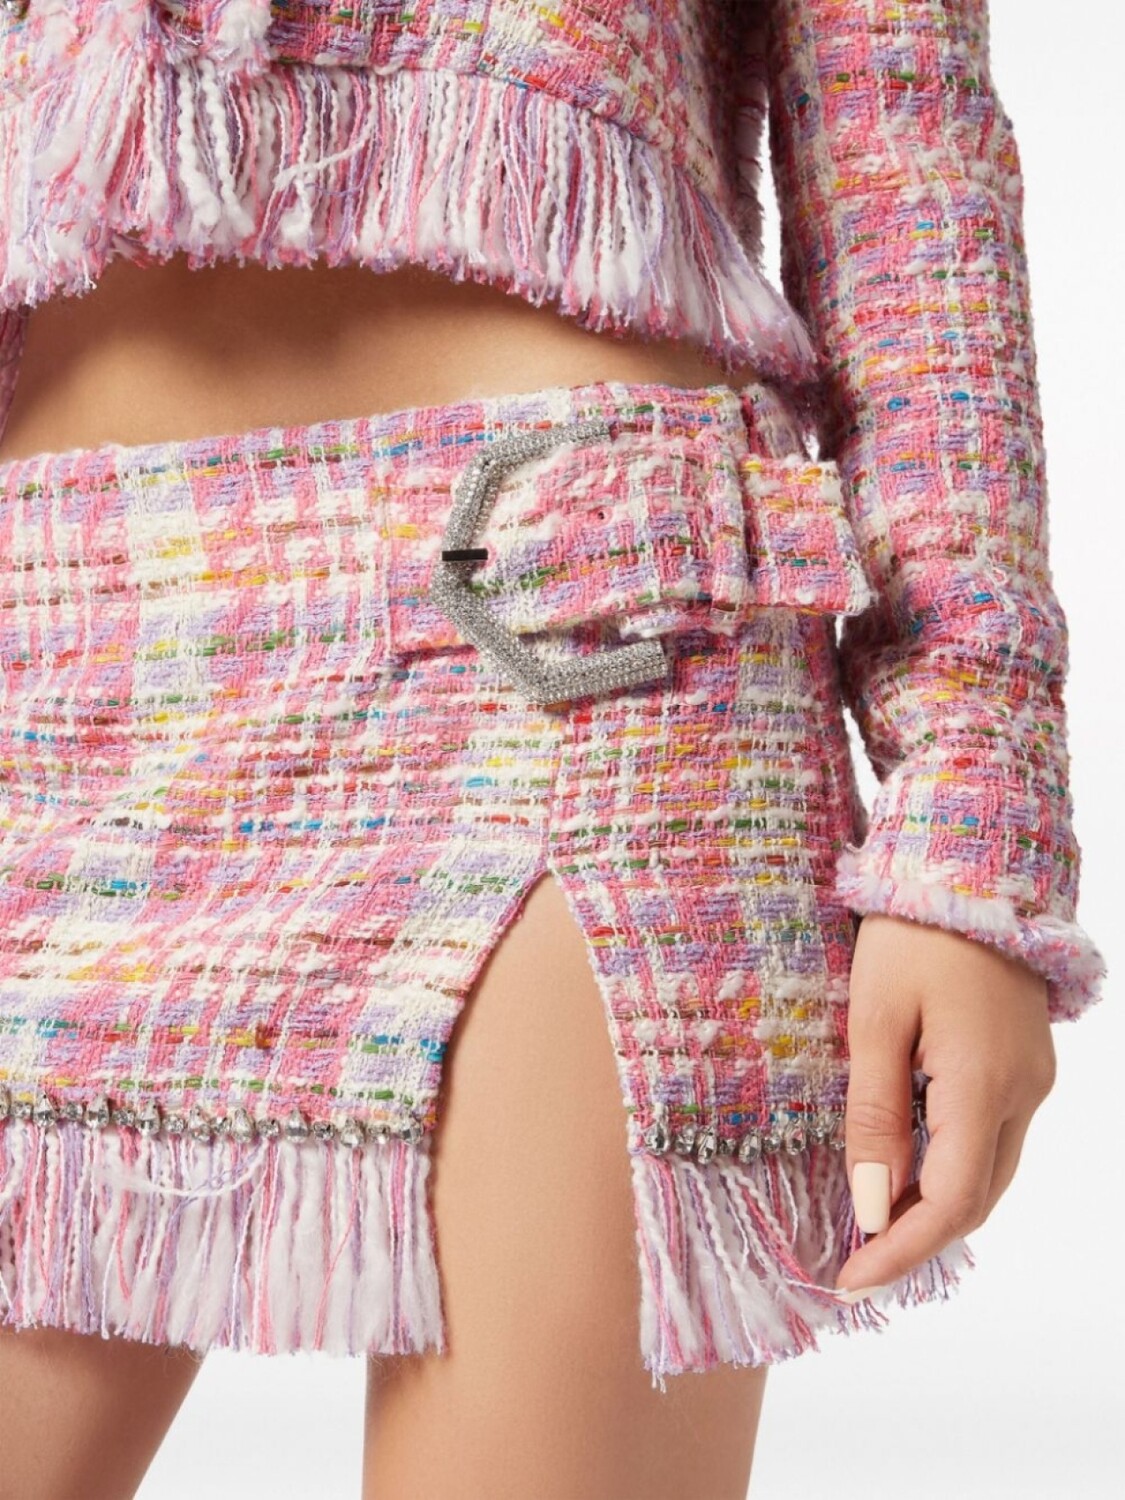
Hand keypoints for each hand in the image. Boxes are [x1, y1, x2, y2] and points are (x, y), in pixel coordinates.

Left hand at [834, 912, 1056, 1294]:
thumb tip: (873, 1207)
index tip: (849, 1281)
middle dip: (918, 1239)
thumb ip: (875, 1116)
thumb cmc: (912, 933)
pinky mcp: (1024, 1059)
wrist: (970, 861)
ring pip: (989, 1170)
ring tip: (870, 1220)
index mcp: (986, 1086)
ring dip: (935, 1204)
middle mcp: (1024, 1093)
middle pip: (977, 1198)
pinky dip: (950, 1164)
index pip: (951, 1205)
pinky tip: (906, 1164)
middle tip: (853, 1258)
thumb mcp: (875, 1020)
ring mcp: (1032, 1076)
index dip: (901, 1252)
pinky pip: (992, 1134)